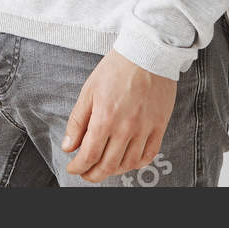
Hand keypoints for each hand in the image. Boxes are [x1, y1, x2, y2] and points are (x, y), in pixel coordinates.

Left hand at [62, 50, 176, 182]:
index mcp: (105, 118)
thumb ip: (77, 121)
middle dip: (93, 174)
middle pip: (108, 165)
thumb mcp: (89, 91)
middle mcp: (126, 128)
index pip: (89, 155)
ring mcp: (145, 128)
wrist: (147, 53)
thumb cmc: (116, 68)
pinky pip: (149, 154)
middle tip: (86, 173)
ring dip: (113, 171)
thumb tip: (69, 147)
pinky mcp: (159, 126)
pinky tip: (127, 161)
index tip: (73, 167)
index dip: (79, 167)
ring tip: (104, 167)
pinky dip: (137, 163)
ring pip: (128, 164)